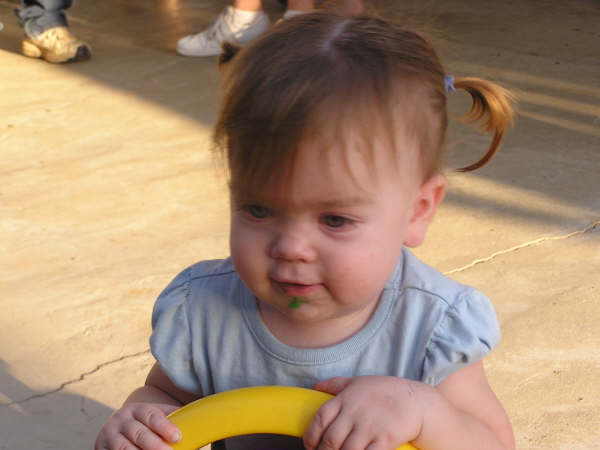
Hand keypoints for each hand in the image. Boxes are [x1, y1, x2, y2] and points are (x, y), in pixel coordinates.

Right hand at [95, 402, 180, 449]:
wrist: (116, 428)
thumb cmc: (144, 424)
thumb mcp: (155, 416)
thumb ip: (173, 417)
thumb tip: (199, 422)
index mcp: (137, 409)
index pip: (152, 415)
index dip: (165, 426)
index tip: (178, 436)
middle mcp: (121, 420)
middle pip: (139, 433)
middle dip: (155, 445)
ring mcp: (108, 436)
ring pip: (124, 448)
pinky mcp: (100, 449)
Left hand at [304, 376, 424, 449]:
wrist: (416, 401)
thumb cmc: (385, 391)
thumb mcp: (359, 382)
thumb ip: (336, 384)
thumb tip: (315, 386)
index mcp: (345, 398)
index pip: (320, 419)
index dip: (311, 436)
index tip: (311, 446)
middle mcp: (354, 412)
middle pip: (330, 440)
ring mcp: (369, 426)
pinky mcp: (385, 439)